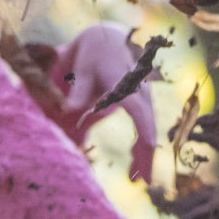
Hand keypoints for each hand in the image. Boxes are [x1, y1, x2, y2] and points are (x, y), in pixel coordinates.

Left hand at [55, 22, 160, 183]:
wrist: (107, 38)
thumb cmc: (93, 53)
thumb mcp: (83, 68)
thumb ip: (79, 89)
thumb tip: (69, 108)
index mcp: (126, 83)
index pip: (139, 111)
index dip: (144, 131)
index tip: (148, 150)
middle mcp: (140, 91)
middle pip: (148, 125)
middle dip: (146, 153)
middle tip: (140, 180)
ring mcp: (143, 97)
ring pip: (149, 128)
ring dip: (144, 153)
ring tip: (137, 177)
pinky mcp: (141, 103)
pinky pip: (145, 126)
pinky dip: (141, 145)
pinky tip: (136, 163)